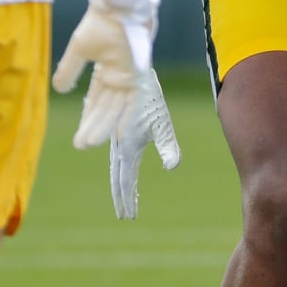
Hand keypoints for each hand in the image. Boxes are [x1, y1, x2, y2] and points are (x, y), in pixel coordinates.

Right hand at [52, 3, 139, 148]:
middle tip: (81, 145)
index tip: (79, 135)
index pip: (95, 99)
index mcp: (104, 69)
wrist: (119, 8)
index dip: (88, 116)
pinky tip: (119, 134)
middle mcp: (117, 76)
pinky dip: (126, 118)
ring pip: (115, 107)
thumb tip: (59, 90)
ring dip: (104, 125)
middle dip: (93, 126)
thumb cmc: (99, 24)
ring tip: (89, 143)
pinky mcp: (138, 75)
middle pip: (104, 107)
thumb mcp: (80, 48)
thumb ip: (70, 69)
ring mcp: (128, 76)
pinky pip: (133, 101)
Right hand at [109, 69, 180, 218]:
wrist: (133, 70)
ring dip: (118, 181)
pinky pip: (113, 149)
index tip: (130, 217)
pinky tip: (120, 165)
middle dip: (121, 195)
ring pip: (115, 164)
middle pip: (118, 176)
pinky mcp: (115, 124)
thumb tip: (173, 167)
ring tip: (123, 194)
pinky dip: (117, 163)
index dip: (127, 199)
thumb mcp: (161, 122)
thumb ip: (167, 145)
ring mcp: (115, 134)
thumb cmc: (149, 97)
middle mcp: (119, 143)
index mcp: (128, 147)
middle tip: (125, 214)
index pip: (126, 181)